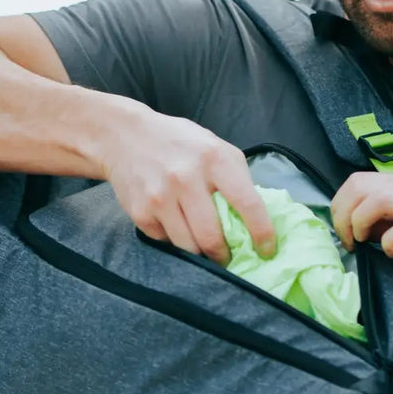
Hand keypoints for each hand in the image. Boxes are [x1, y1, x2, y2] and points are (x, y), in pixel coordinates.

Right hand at [98, 98, 275, 264]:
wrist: (125, 136)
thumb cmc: (180, 143)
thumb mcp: (215, 147)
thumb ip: (237, 177)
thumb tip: (259, 217)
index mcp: (214, 159)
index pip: (247, 203)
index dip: (262, 232)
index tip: (267, 249)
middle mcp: (186, 178)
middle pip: (212, 237)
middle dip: (225, 255)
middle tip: (229, 258)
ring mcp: (160, 197)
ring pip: (188, 247)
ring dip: (201, 255)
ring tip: (205, 248)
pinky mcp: (141, 212)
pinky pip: (166, 242)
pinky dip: (175, 242)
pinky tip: (176, 227)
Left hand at [330, 171, 392, 300]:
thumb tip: (364, 225)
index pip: (360, 180)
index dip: (341, 206)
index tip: (345, 231)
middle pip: (360, 186)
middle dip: (342, 214)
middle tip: (348, 241)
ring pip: (375, 200)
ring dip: (359, 224)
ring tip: (364, 244)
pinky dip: (387, 244)